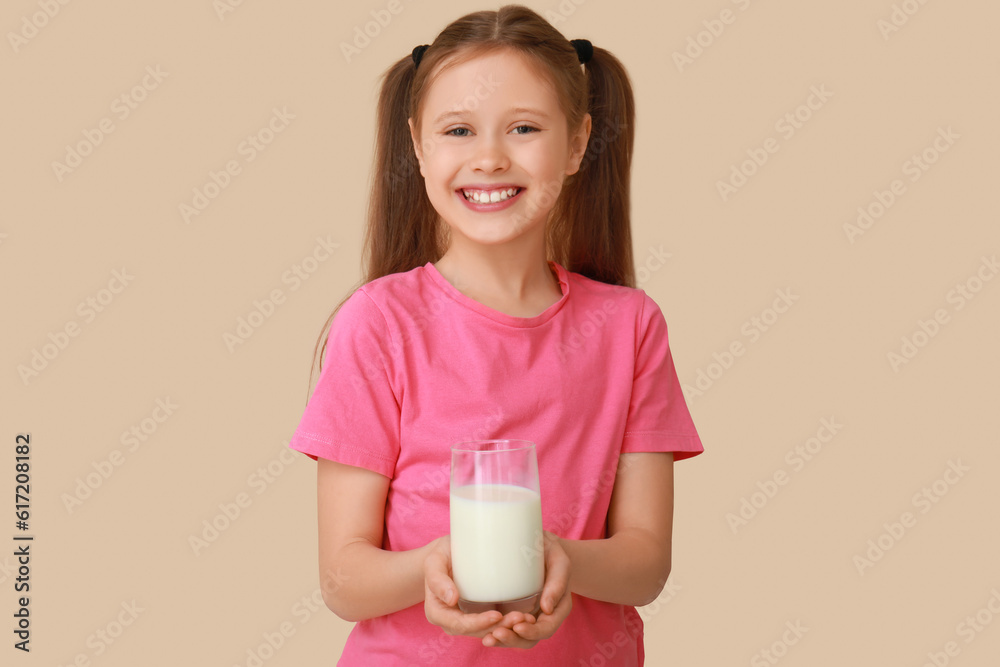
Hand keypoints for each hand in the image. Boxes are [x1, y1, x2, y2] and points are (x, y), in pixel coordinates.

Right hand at [423, 536, 523, 639]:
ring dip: (508, 628)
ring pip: (488, 631)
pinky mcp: (479, 614)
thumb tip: (451, 599)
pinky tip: (525, 617)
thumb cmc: (439, 556)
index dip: (478, 623)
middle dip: (499, 628)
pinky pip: (493, 625)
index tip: (497, 614)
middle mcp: (451, 622)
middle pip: (477, 631)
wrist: (446, 554)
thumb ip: (437, 579)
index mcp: (437, 613)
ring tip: (527, 618)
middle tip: (521, 618)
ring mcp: (466, 620)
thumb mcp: (434, 561)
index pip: (459, 625)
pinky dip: (508, 623)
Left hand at [482, 531, 572, 648]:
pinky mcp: (513, 610)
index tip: (518, 626)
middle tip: (496, 633)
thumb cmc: (552, 553)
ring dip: (503, 641)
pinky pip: (506, 627)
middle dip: (514, 640)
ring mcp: (527, 615)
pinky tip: (484, 634)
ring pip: (516, 637)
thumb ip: (557, 583)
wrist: (540, 546)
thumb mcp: (560, 562)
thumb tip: (546, 609)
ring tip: (487, 639)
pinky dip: (495, 632)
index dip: (533, 631)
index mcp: (558, 608)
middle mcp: (543, 616)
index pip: (547, 627)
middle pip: (530, 639)